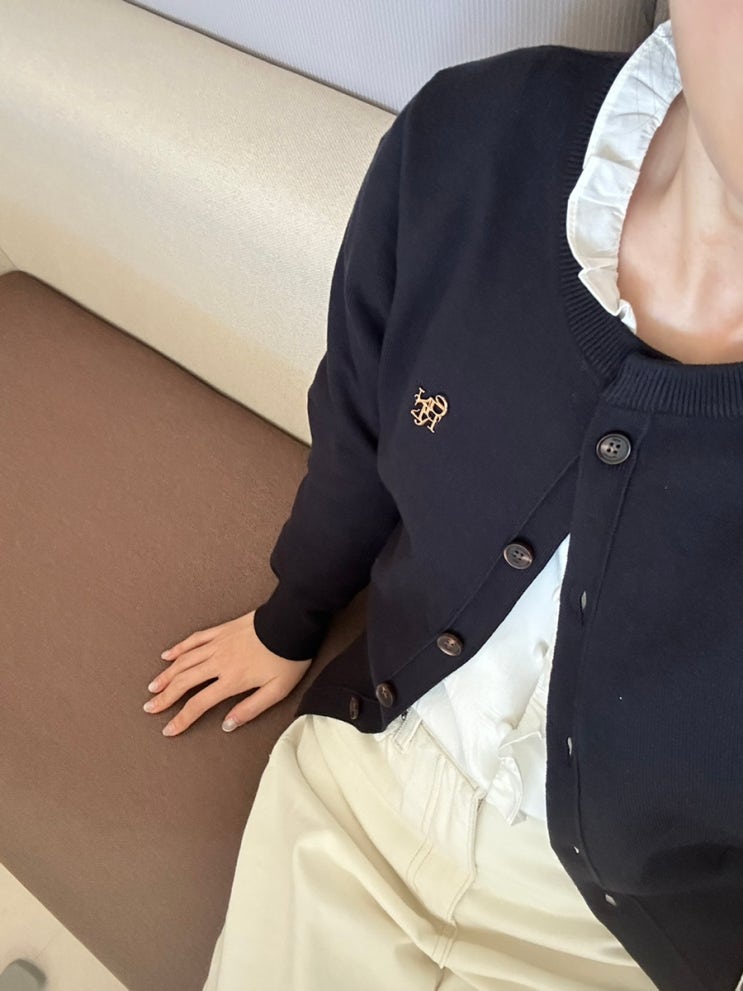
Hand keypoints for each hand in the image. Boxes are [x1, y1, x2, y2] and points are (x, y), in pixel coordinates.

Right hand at [143, 609, 311, 736]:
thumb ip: (250, 709)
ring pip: (184, 661)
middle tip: (150, 707)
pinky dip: (179, 648)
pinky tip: (168, 655)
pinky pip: (194, 639)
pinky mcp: (222, 630)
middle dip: (165, 697)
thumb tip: (227, 724)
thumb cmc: (288, 657)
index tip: (168, 730)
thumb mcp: (276, 690)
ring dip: (166, 675)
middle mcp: (220, 662)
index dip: (182, 719)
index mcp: (232, 680)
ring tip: (152, 686)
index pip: (199, 703)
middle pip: (184, 682)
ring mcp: (218, 643)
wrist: (293, 622)